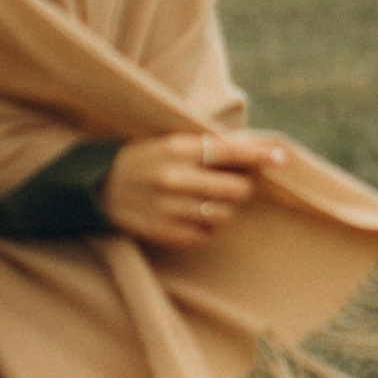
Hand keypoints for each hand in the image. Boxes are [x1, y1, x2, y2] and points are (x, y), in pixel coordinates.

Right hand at [103, 126, 286, 252]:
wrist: (96, 187)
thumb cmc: (143, 159)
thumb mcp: (169, 141)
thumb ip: (208, 145)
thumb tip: (258, 148)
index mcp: (175, 148)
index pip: (230, 151)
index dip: (259, 154)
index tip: (281, 157)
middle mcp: (173, 177)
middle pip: (235, 189)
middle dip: (241, 186)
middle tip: (233, 183)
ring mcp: (168, 208)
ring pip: (224, 215)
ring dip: (225, 209)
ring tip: (211, 201)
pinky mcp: (163, 232)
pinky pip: (206, 235)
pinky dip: (208, 227)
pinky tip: (196, 216)